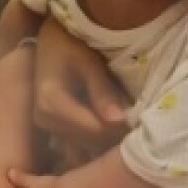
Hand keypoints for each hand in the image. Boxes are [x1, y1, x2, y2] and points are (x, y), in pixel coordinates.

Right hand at [33, 23, 128, 149]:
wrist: (51, 41)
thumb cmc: (71, 44)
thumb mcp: (89, 63)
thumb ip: (103, 93)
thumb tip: (119, 121)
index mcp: (51, 103)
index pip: (93, 129)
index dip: (119, 130)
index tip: (142, 124)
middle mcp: (45, 120)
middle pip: (88, 141)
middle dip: (114, 137)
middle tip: (139, 129)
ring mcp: (46, 127)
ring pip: (83, 146)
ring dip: (105, 142)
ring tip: (127, 131)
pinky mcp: (52, 129)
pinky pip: (76, 145)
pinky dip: (95, 142)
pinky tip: (111, 133)